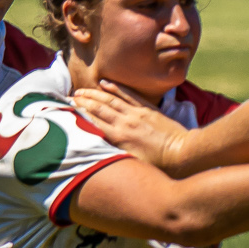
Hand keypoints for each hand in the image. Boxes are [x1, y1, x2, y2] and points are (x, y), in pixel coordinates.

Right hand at [70, 82, 187, 165]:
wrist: (183, 154)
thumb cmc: (159, 165)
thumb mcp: (131, 163)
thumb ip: (114, 153)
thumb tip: (97, 149)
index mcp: (119, 137)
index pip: (92, 121)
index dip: (76, 114)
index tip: (64, 109)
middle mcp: (125, 122)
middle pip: (98, 107)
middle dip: (81, 101)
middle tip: (68, 98)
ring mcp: (137, 113)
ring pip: (110, 98)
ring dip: (94, 93)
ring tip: (81, 90)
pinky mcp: (148, 109)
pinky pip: (129, 95)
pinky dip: (116, 88)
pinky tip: (106, 83)